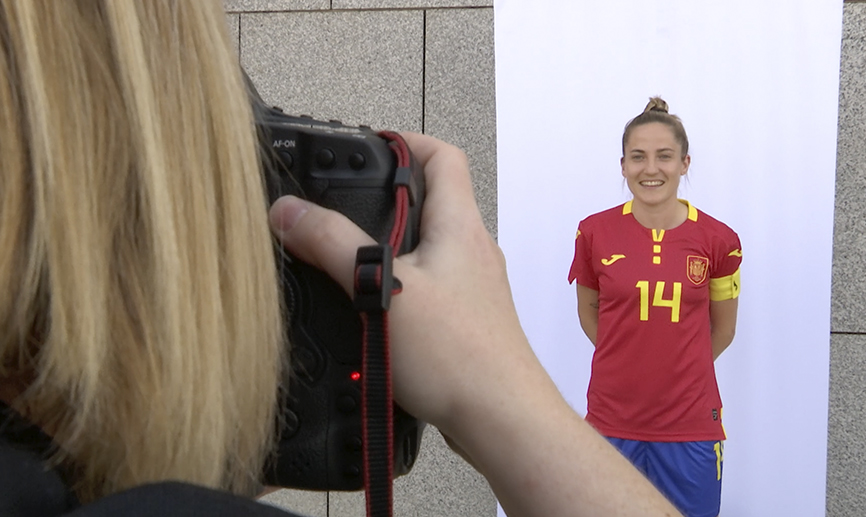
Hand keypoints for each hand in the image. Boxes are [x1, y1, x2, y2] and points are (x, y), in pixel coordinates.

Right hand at [268, 132, 530, 437]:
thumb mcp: (381, 290)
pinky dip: (400, 284)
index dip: (406, 140)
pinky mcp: (466, 320)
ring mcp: (472, 287)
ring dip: (390, 246)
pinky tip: (373, 309)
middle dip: (385, 198)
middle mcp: (472, 250)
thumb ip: (332, 246)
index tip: (369, 144)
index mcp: (459, 226)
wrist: (500, 418)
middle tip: (342, 204)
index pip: (443, 156)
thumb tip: (290, 212)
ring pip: (429, 247)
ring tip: (347, 256)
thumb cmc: (458, 355)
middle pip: (433, 200)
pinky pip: (430, 285)